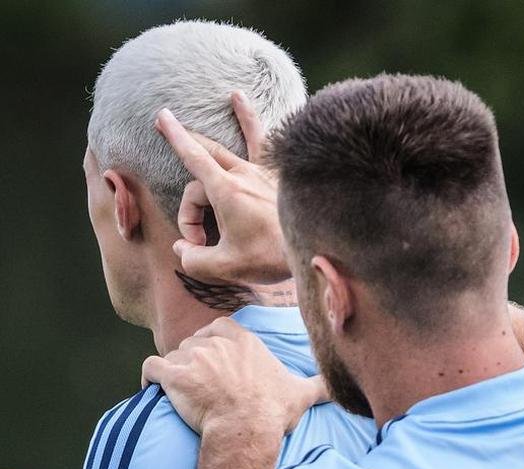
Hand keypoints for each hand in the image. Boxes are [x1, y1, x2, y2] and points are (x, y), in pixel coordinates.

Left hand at [142, 318, 327, 436]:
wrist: (246, 429)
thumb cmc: (271, 412)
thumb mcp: (300, 394)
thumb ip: (319, 384)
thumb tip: (339, 386)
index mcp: (243, 340)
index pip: (219, 329)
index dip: (212, 343)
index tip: (214, 362)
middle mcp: (216, 342)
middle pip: (194, 342)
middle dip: (192, 359)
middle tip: (196, 382)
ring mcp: (192, 356)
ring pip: (174, 354)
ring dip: (173, 371)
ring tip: (177, 392)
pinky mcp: (173, 374)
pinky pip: (151, 367)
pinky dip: (149, 378)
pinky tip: (152, 389)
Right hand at [155, 93, 289, 284]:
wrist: (312, 250)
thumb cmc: (270, 258)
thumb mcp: (225, 267)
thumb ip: (194, 260)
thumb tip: (182, 250)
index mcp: (225, 190)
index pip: (193, 156)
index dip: (175, 137)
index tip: (162, 118)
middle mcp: (243, 174)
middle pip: (204, 166)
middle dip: (188, 180)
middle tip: (182, 195)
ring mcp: (263, 173)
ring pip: (237, 147)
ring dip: (237, 122)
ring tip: (234, 96)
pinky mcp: (279, 180)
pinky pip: (270, 147)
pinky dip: (265, 127)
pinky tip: (269, 114)